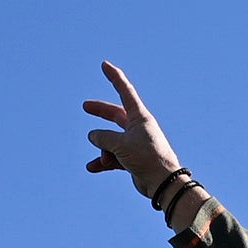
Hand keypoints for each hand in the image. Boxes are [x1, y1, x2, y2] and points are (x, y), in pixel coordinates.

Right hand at [81, 63, 184, 202]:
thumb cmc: (146, 158)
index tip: (104, 65)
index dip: (114, 77)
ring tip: (104, 159)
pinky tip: (92, 168)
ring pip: (111, 140)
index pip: (125, 91)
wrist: (162, 182)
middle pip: (115, 115)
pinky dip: (104, 162)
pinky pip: (113, 156)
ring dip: (104, 149)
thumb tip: (92, 135)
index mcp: (139, 117)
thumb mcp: (120, 144)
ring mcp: (135, 143)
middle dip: (100, 112)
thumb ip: (103, 137)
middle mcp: (137, 127)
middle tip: (85, 106)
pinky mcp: (132, 158)